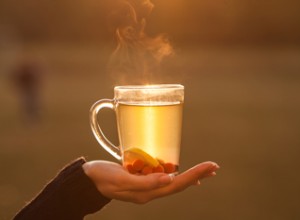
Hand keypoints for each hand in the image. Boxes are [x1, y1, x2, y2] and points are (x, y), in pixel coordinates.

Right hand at [83, 160, 218, 203]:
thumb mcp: (121, 178)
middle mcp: (149, 191)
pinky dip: (175, 173)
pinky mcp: (141, 179)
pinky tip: (179, 170)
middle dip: (197, 175)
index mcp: (147, 192)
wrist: (88, 181)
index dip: (194, 175)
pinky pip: (162, 177)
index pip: (176, 184)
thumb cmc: (102, 177)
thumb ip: (145, 182)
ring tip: (204, 170)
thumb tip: (169, 179)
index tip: (209, 167)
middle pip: (179, 184)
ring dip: (190, 175)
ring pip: (173, 181)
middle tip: (214, 167)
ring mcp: (146, 186)